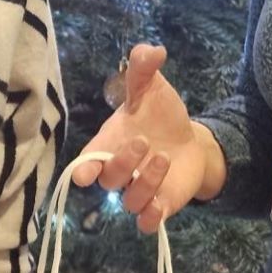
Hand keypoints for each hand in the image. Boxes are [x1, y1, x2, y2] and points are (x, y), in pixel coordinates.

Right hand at [72, 45, 225, 233]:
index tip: (82, 175)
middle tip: (144, 141)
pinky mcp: (160, 206)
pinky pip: (148, 222)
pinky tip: (161, 204)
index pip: (88, 161)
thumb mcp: (152, 89)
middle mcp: (120, 171)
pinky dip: (152, 217)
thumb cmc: (160, 115)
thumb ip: (144, 70)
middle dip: (123, 163)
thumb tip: (151, 50)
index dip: (83, 169)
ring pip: (131, 200)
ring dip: (147, 182)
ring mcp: (139, 191)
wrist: (189, 140)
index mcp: (110, 143)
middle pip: (108, 180)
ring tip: (164, 158)